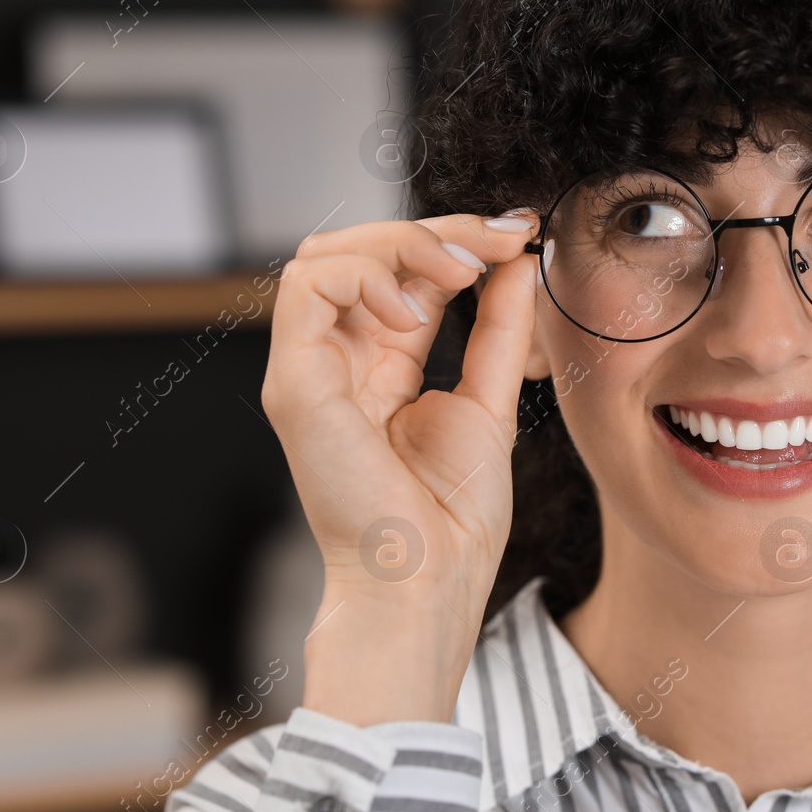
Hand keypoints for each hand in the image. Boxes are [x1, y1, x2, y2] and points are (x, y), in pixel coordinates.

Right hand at [260, 210, 541, 722]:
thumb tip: (517, 261)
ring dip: (398, 243)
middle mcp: (339, 362)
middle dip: (432, 230)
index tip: (516, 234)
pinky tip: (412, 310)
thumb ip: (499, 329)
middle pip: (359, 251)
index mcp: (381, 366)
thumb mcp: (490, 401)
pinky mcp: (294, 383)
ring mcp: (311, 370)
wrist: (427, 581)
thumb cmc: (452, 518)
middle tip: (494, 241)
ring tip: (457, 273)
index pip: (403, 273)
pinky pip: (306, 286)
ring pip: (324, 255)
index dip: (455, 240)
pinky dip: (365, 275)